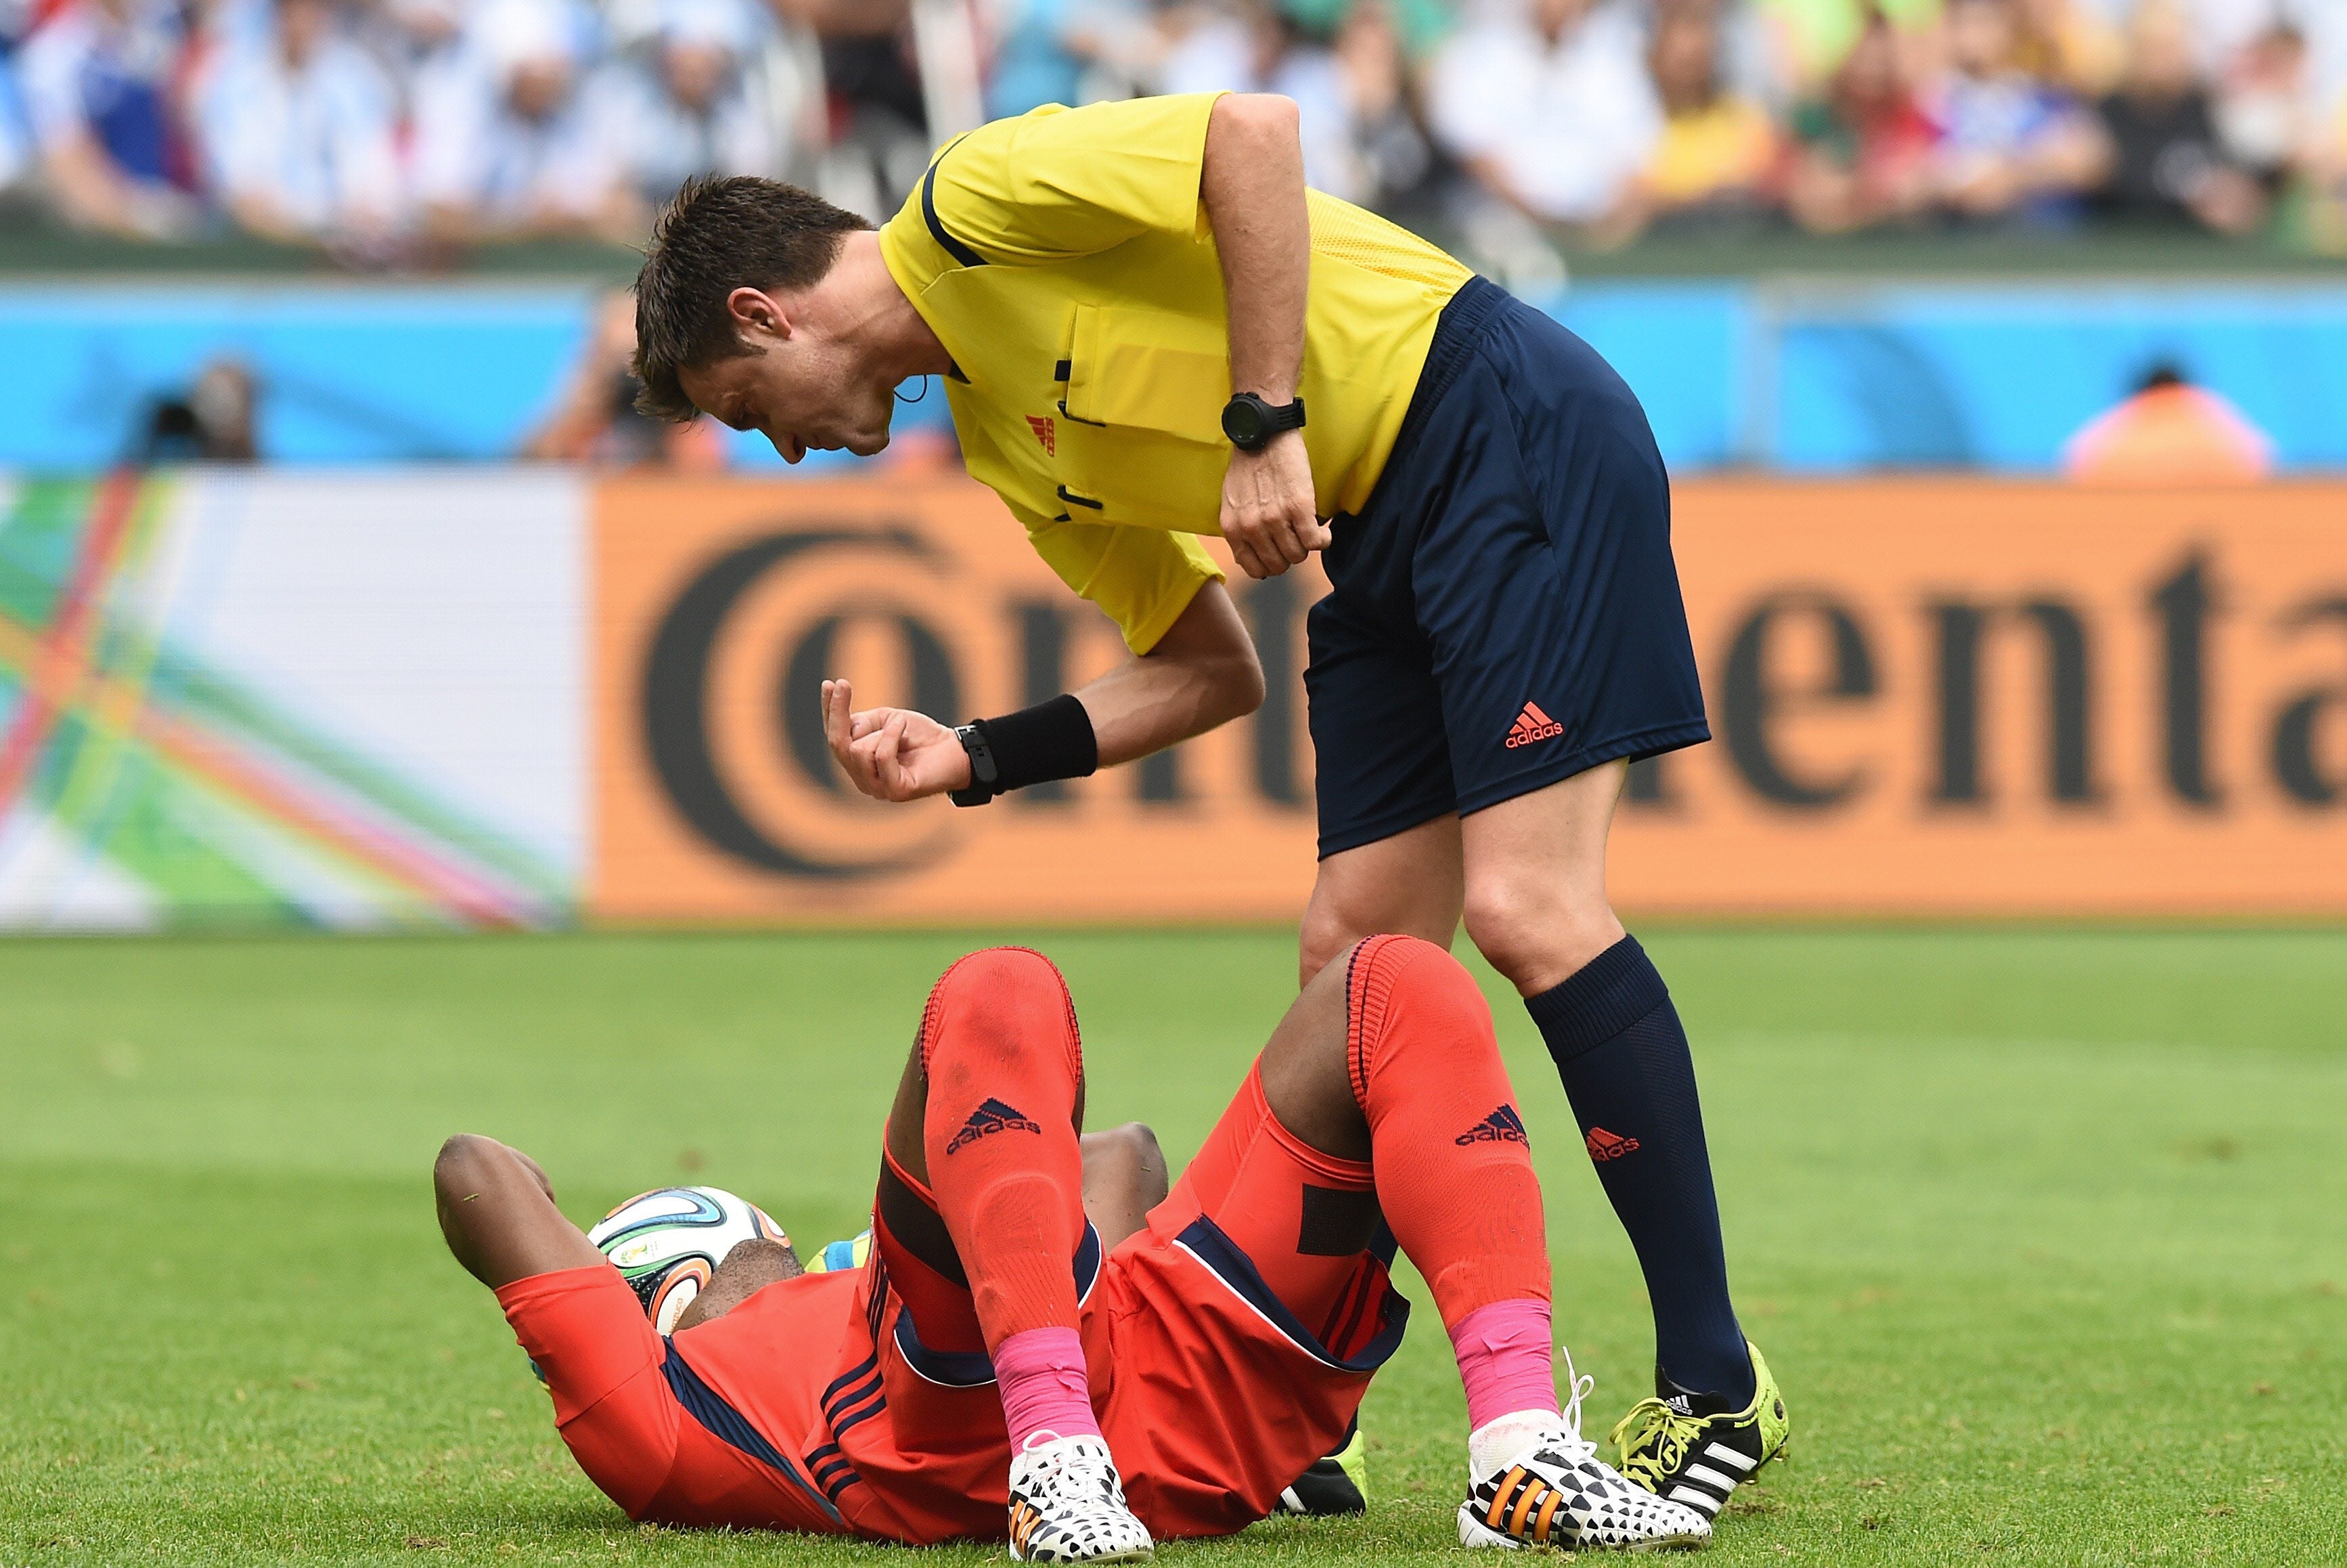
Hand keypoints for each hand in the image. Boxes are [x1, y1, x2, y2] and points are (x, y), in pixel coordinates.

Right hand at [821, 678, 972, 801]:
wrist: (954, 750)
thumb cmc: (920, 735)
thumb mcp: (887, 720)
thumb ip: (863, 724)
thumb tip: (848, 729)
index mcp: (857, 761)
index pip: (834, 736)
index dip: (829, 710)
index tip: (829, 683)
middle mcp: (862, 778)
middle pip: (838, 744)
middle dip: (838, 712)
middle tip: (843, 684)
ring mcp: (877, 788)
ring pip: (859, 750)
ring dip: (881, 731)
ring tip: (901, 725)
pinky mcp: (895, 791)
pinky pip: (881, 756)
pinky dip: (891, 735)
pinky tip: (903, 726)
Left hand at [1219, 431, 1328, 578]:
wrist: (1263, 433)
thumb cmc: (1248, 464)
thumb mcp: (1232, 501)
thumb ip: (1241, 527)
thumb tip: (1256, 553)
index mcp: (1233, 528)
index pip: (1254, 568)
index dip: (1271, 564)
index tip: (1278, 552)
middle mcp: (1251, 528)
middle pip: (1278, 565)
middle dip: (1289, 555)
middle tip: (1295, 539)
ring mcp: (1275, 519)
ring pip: (1298, 556)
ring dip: (1307, 547)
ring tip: (1309, 531)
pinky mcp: (1299, 508)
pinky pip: (1315, 542)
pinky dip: (1323, 540)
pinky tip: (1323, 531)